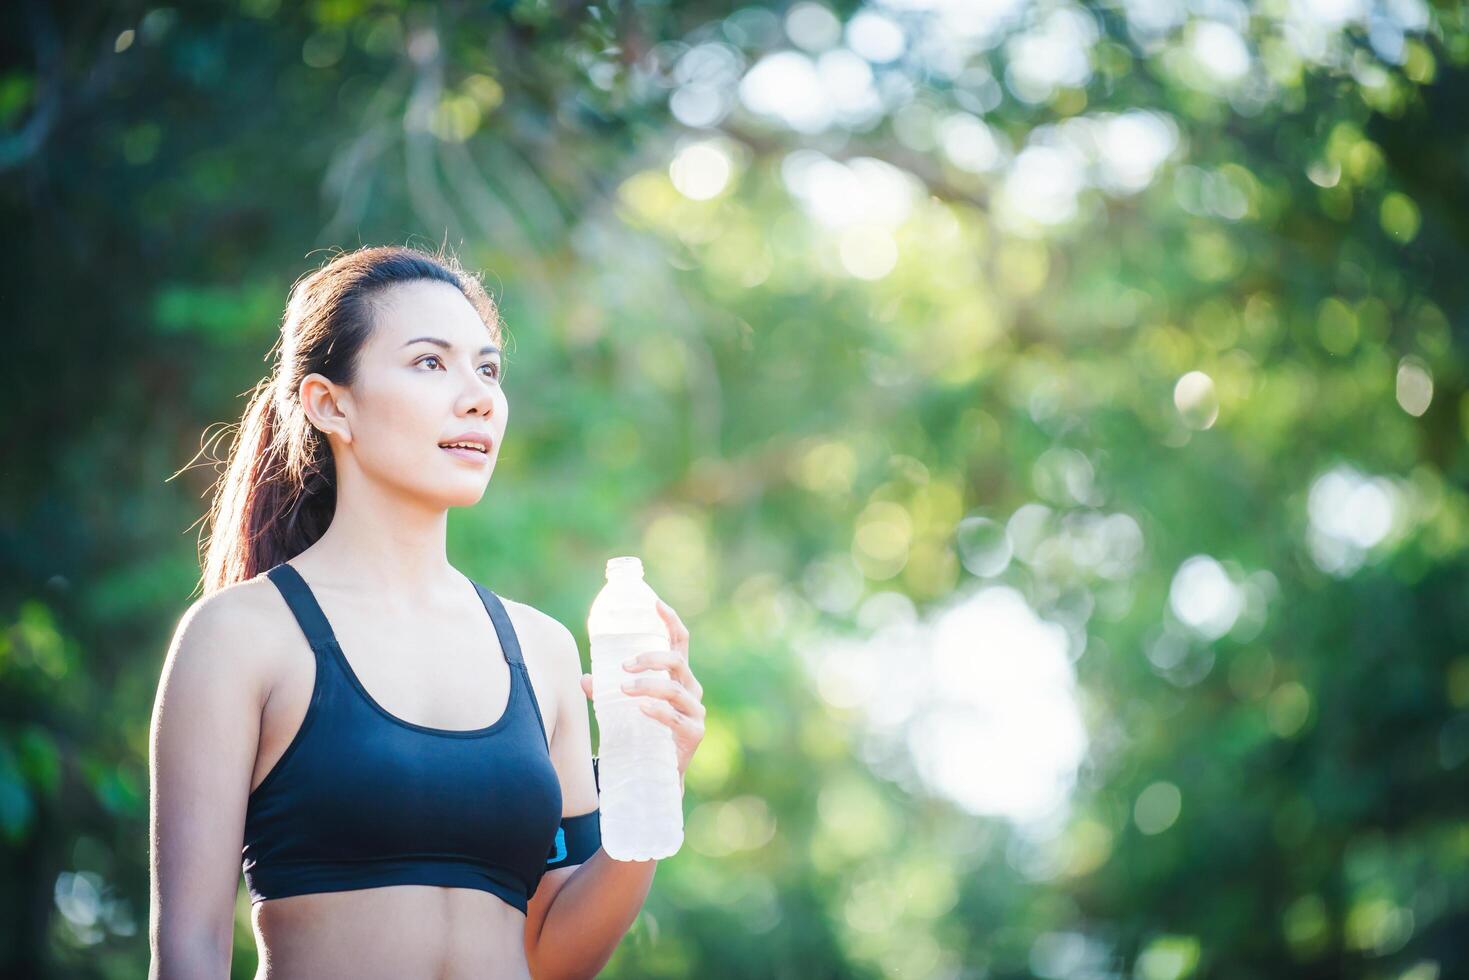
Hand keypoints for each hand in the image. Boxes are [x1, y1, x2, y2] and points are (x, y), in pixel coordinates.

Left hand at [580, 598, 703, 787]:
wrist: (655, 775)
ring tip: (623, 689)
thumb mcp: (625, 706)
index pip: (679, 641)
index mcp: (677, 675)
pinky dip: (658, 711)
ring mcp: (695, 711)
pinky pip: (676, 717)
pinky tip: (641, 708)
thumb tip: (583, 679)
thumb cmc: (642, 731)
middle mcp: (690, 688)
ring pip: (675, 688)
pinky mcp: (694, 733)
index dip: (670, 620)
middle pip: (676, 661)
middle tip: (624, 665)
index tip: (655, 603)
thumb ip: (607, 690)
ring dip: (647, 685)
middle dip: (650, 658)